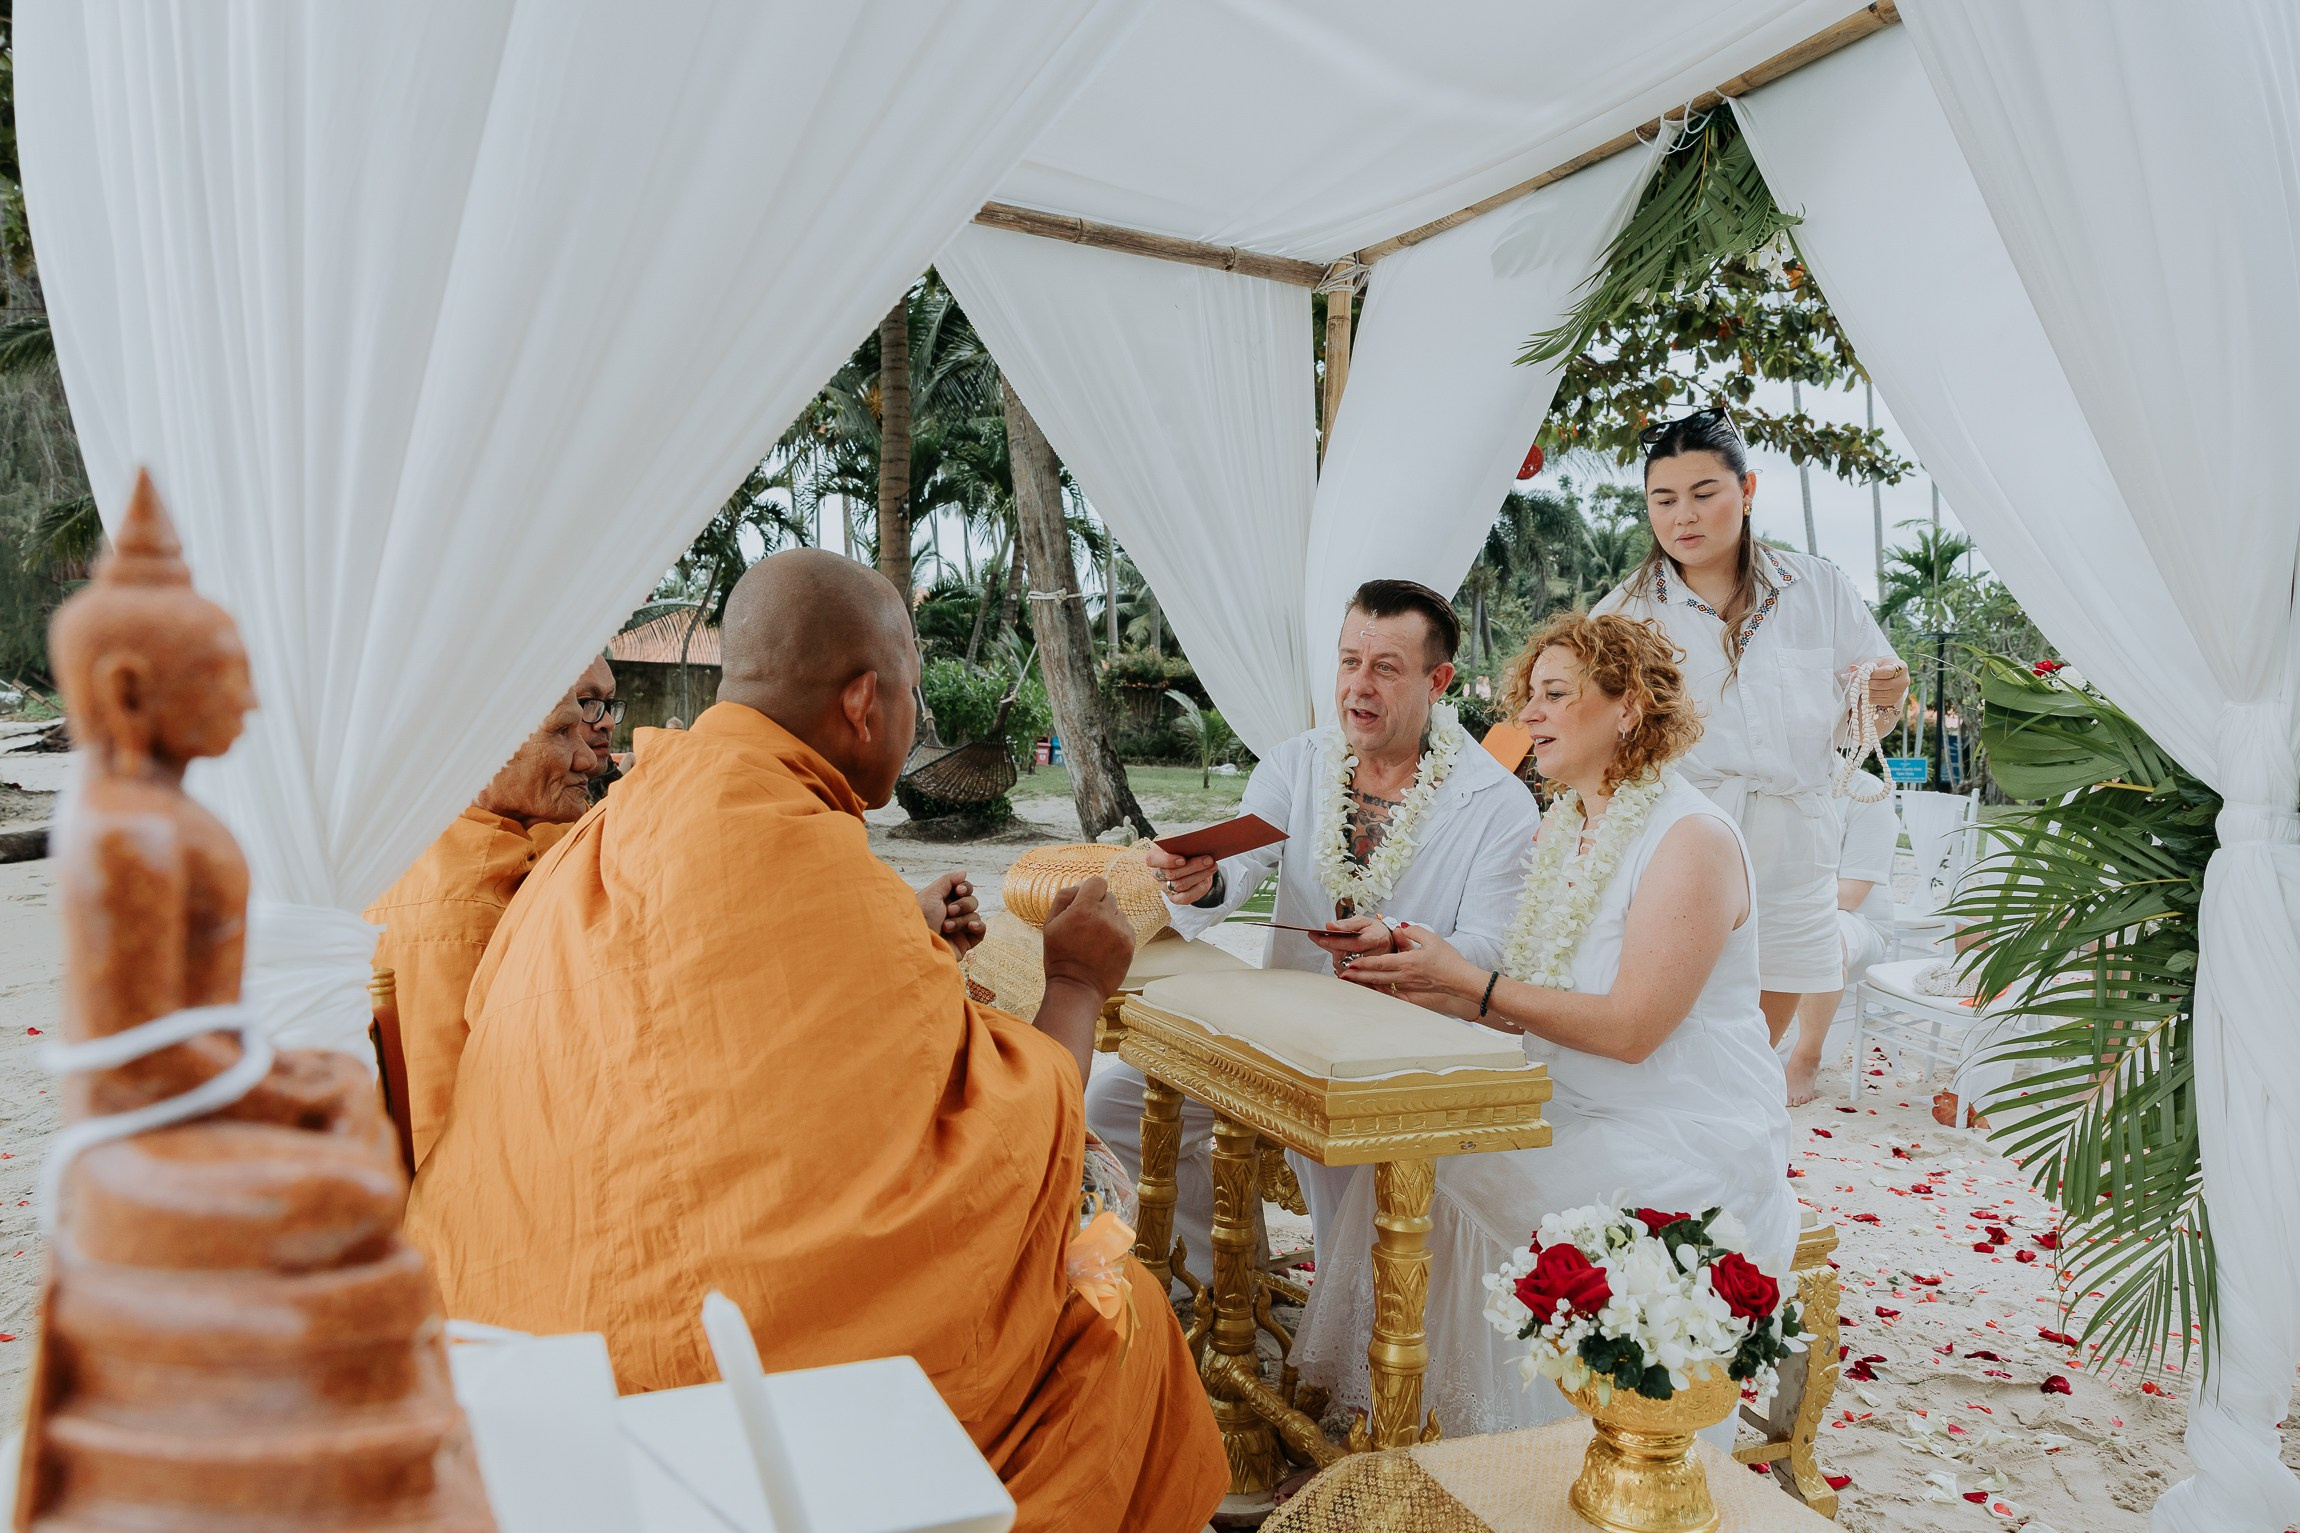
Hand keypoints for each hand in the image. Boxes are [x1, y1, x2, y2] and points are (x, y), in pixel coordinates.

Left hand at [917, 870, 984, 957]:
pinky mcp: (964, 942)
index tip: (958, 890)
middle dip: (962, 905)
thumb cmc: (920, 919)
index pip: (964, 889)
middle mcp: (951, 914)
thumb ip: (948, 880)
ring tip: (946, 927)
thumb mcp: (931, 894)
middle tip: (949, 911)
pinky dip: (978, 926)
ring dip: (962, 919)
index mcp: (942, 901)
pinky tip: (970, 927)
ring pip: (974, 916)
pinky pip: (981, 931)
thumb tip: (964, 872)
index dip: (965, 888)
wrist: (918, 945)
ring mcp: (958, 929)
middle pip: (971, 901)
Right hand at [1041, 876, 1133, 1004]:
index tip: (1086, 900)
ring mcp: (1120, 930)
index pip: (1098, 882)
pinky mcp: (1130, 944)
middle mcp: (1105, 916)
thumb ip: (1063, 898)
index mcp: (1084, 908)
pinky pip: (1126, 927)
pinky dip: (1117, 933)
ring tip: (1095, 939)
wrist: (1077, 988)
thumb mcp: (1050, 925)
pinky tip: (1104, 947)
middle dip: (1098, 906)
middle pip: (1109, 896)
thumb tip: (1079, 885)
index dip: (1091, 889)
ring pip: (1118, 913)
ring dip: (1109, 920)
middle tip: (1087, 925)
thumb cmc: (1060, 957)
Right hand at [1143, 842, 1217, 905]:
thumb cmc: (1184, 848)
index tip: (1183, 859)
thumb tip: (1199, 843)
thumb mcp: (1182, 841)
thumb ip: (1185, 842)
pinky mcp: (1174, 898)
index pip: (1152, 860)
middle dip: (1193, 866)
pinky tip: (1207, 880)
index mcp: (1154, 856)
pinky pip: (1186, 897)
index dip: (1167, 861)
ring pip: (1180, 885)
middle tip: (1209, 859)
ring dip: (1199, 875)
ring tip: (1212, 866)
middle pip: (1171, 873)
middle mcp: (1157, 873)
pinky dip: (1199, 889)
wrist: (1189, 862)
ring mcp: (1165, 887)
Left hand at [1306, 914, 1395, 975]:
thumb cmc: (1374, 931)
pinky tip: (1343, 958)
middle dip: (1332, 948)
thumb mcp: (1362, 921)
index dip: (1335, 941)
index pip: (1353, 943)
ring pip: (1344, 968)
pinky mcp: (1368, 978)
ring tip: (1339, 947)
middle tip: (1323, 938)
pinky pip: (1348, 976)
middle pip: (1346, 957)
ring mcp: (1373, 969)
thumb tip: (1330, 926)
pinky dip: (1341, 967)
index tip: (1319, 936)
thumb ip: (1345, 924)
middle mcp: (1376, 956)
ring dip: (1336, 958)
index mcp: (1376, 939)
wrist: (1387, 943)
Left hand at [1340, 925, 1481, 1002]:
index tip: (1350, 963)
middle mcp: (1405, 976)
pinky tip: (1372, 990)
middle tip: (1342, 975)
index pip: (1380, 963)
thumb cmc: (1449, 959)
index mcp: (1408, 962)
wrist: (1462, 980)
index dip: (1364, 963)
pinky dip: (1380, 992)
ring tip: (1352, 982)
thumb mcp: (1432, 938)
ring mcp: (1409, 987)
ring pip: (1382, 986)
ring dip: (1366, 984)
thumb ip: (1413, 931)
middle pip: (1376, 977)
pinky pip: (1392, 994)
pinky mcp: (1413, 995)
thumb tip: (1399, 928)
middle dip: (1358, 976)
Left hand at [1859, 658, 1909, 711]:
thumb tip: (1852, 669)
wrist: (1892, 676)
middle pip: (1880, 685)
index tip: (1864, 674)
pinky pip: (1876, 701)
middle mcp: (1903, 681)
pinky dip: (1868, 697)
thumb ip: (1865, 666)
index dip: (1873, 674)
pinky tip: (1869, 691)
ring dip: (1866, 690)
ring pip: (1876, 694)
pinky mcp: (1893, 701)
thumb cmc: (1883, 667)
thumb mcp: (1875, 662)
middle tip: (1861, 681)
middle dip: (1867, 683)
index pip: (1886, 672)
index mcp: (1901, 667)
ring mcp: (1899, 692)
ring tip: (1865, 685)